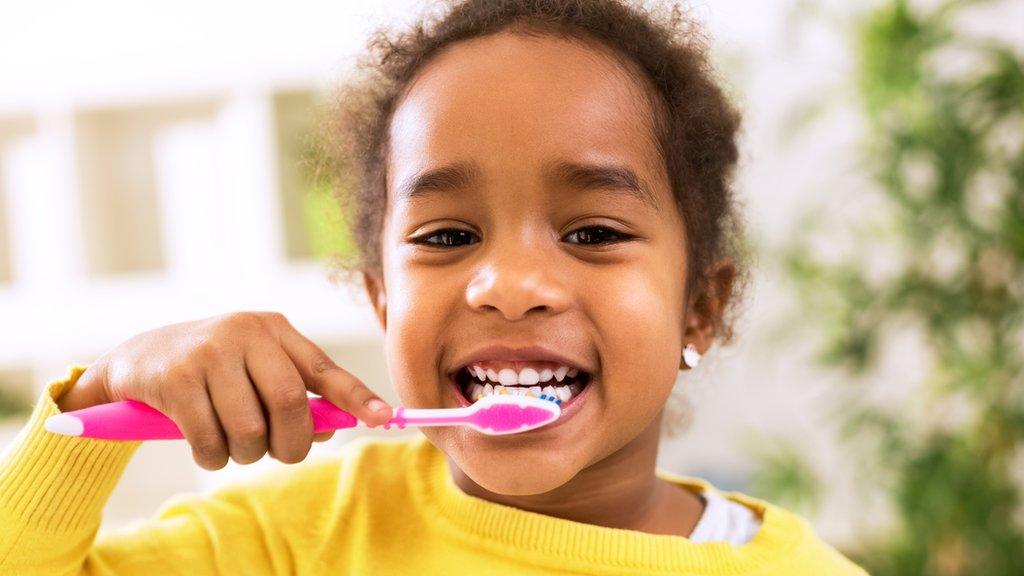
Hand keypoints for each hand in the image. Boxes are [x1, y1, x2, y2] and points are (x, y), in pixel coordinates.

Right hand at [58, 311, 391, 469]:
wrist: (137, 359)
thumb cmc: (212, 371)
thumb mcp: (256, 370)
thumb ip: (296, 395)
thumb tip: (332, 429)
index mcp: (275, 329)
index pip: (325, 368)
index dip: (356, 397)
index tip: (384, 418)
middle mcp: (246, 332)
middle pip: (291, 404)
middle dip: (291, 443)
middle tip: (280, 454)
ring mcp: (209, 352)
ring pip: (250, 429)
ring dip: (245, 453)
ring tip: (232, 445)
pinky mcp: (176, 378)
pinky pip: (211, 440)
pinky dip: (213, 457)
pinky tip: (204, 444)